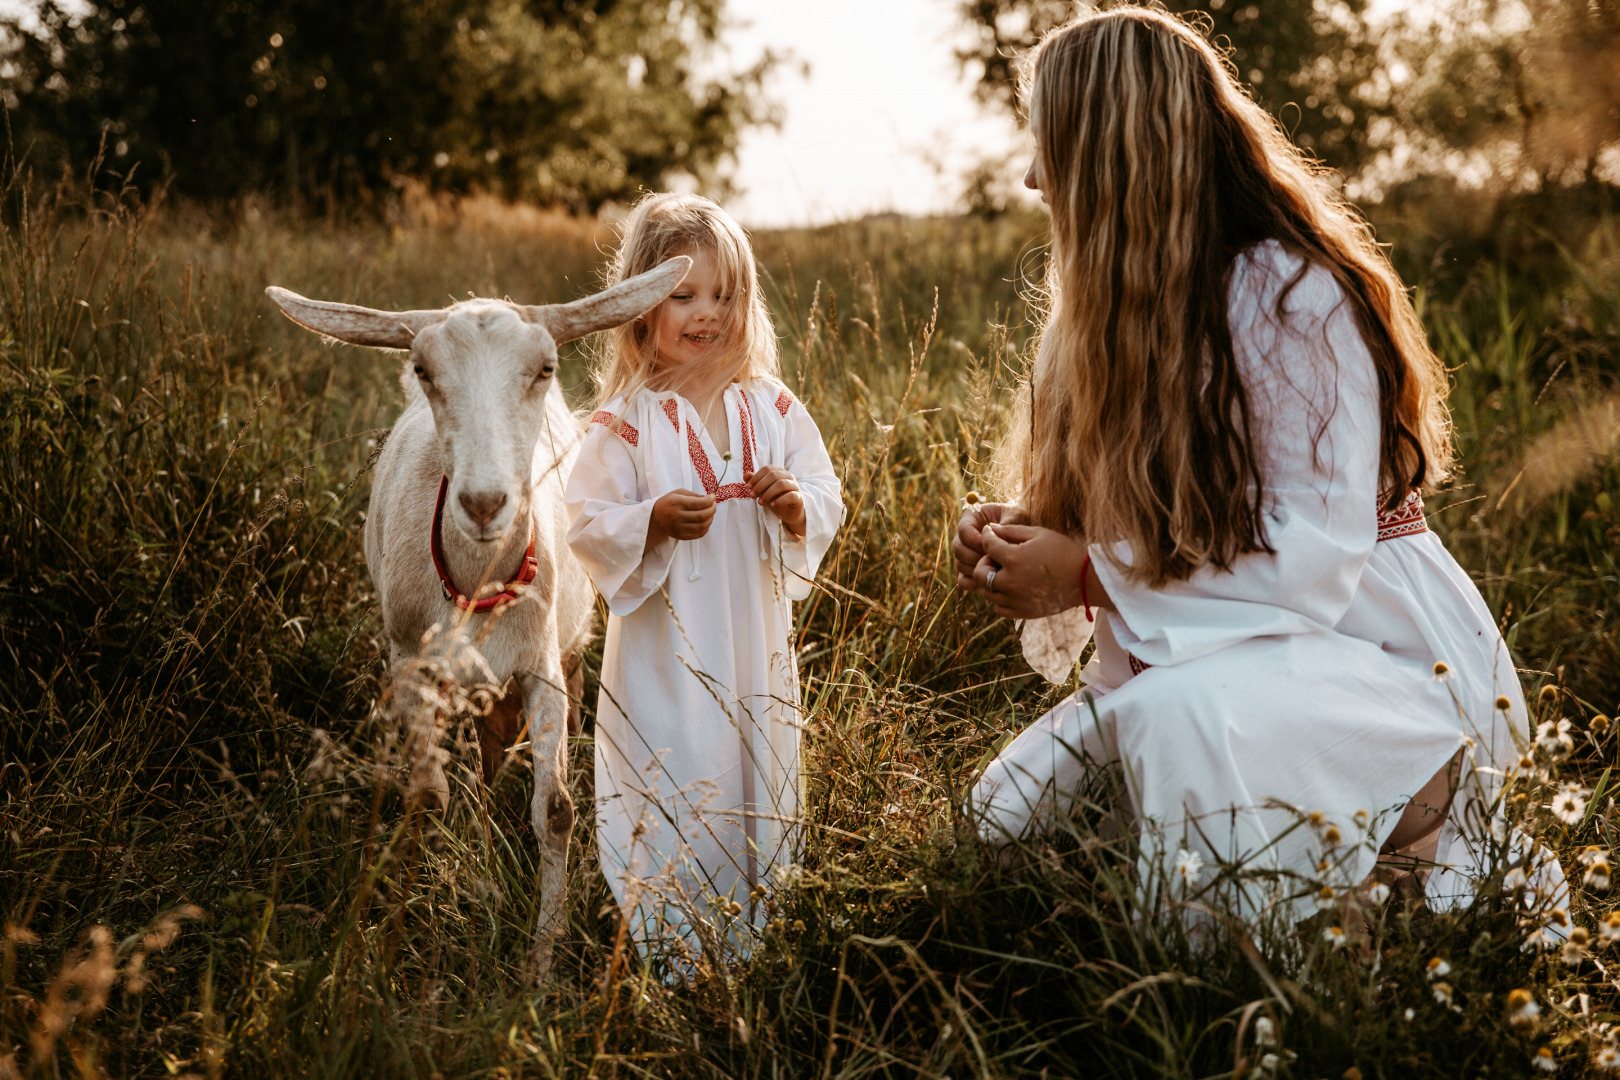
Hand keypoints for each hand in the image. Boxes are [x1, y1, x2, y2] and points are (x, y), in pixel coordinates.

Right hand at [647, 489, 715, 549]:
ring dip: (711, 518)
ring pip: (702, 526)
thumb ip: (694, 495)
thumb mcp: (679, 493)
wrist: (655, 518)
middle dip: (712, 509)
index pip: (698, 503)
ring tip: (710, 513)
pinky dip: (706, 527)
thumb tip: (710, 499)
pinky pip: (699, 534)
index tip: (712, 497)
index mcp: (676, 503)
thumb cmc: (669, 502)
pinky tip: (706, 521)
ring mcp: (679, 528)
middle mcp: (677, 517)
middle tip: (713, 505)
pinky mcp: (681, 536)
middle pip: (702, 516)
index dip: (709, 500)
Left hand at [746, 466, 805, 535]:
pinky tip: (772, 505)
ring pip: (781, 484)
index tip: (749, 487)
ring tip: (760, 502)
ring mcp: (795, 486)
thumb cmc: (776, 499)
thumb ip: (756, 482)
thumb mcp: (763, 491)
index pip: (767, 469)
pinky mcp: (799, 497)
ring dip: (768, 493)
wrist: (790, 513)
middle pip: (773, 475)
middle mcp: (788, 476)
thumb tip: (745, 475)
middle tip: (752, 496)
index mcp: (780, 472)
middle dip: (760, 485)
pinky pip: (791, 495)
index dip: (756, 477)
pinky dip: (780, 500)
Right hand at [952, 502, 1027, 584]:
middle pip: (958, 549)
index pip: (964, 530)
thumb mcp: (1016, 515)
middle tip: (993, 561)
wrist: (1026, 535)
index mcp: (971, 518)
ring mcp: (966, 553)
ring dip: (975, 569)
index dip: (975, 540)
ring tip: (994, 570)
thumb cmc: (1020, 519)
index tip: (991, 546)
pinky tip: (988, 583)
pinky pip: (963, 580)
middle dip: (975, 556)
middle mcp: (964, 536)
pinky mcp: (970, 570)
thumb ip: (1006, 523)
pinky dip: (972, 583)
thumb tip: (995, 535)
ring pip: (960, 564)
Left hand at [970, 523, 1091, 619]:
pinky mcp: (1023, 612)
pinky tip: (1012, 588)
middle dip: (984, 562)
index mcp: (1014, 559)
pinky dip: (1000, 598)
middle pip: (979, 573)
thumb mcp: (1039, 534)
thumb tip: (991, 528)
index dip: (987, 536)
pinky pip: (999, 607)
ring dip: (991, 581)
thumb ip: (1011, 530)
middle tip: (997, 557)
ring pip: (987, 592)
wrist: (1086, 580)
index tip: (992, 534)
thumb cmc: (1064, 552)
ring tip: (1006, 572)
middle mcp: (1010, 582)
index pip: (987, 545)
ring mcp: (1016, 600)